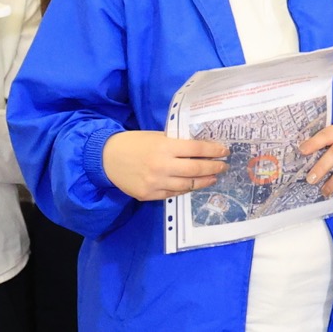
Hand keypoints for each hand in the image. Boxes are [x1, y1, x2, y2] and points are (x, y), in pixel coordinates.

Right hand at [102, 131, 228, 200]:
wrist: (106, 158)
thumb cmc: (135, 143)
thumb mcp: (158, 136)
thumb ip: (177, 143)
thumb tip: (202, 148)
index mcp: (165, 147)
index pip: (197, 150)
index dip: (214, 151)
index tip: (225, 151)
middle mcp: (161, 166)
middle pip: (196, 170)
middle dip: (214, 167)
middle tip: (223, 166)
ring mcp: (155, 183)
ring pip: (187, 185)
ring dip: (204, 181)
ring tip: (213, 177)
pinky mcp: (148, 195)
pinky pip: (173, 193)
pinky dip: (186, 189)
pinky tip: (193, 185)